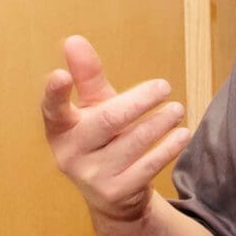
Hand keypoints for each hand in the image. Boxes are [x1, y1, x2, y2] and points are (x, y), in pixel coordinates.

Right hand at [41, 35, 188, 224]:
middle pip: (108, 119)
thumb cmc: (102, 137)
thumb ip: (87, 76)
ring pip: (133, 141)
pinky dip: (169, 147)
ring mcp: (92, 177)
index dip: (55, 92)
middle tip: (164, 86)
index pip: (53, 109)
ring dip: (160, 122)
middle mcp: (70, 154)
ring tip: (177, 109)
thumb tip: (73, 40)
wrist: (113, 195)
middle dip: (140, 100)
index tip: (60, 75)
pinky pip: (148, 165)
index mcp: (60, 128)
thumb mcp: (94, 107)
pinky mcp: (116, 193)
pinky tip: (182, 133)